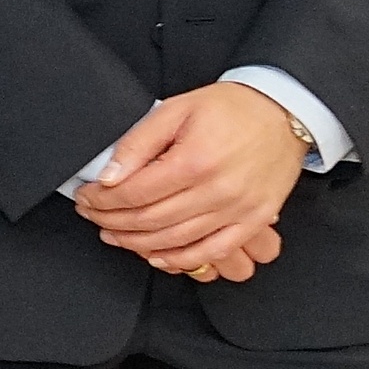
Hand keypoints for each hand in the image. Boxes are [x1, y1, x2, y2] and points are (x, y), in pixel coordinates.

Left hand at [73, 82, 309, 282]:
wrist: (283, 112)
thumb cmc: (231, 108)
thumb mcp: (175, 110)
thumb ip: (138, 144)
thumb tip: (107, 176)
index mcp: (194, 161)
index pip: (134, 193)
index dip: (102, 200)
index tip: (85, 199)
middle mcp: (218, 190)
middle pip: (151, 219)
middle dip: (113, 222)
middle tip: (93, 217)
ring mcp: (239, 209)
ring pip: (176, 240)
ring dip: (138, 243)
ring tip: (114, 235)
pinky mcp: (254, 220)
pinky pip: (214, 250)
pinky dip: (182, 259)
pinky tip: (158, 256)